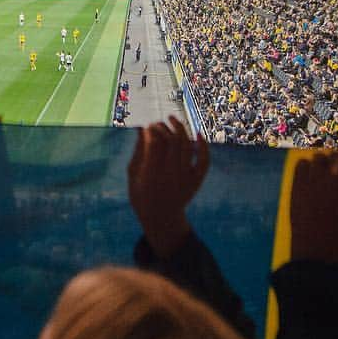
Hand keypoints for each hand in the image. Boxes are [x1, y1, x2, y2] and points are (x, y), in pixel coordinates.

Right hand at [128, 116, 209, 257]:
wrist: (161, 218)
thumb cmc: (142, 194)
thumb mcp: (133, 174)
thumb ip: (138, 151)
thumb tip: (142, 128)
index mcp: (150, 175)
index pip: (155, 143)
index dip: (152, 130)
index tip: (147, 127)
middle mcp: (170, 176)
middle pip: (172, 141)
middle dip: (164, 127)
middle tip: (157, 123)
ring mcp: (185, 178)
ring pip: (187, 146)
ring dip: (181, 129)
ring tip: (173, 120)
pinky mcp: (196, 181)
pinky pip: (204, 161)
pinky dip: (203, 146)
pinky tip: (198, 133)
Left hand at [289, 139, 337, 269]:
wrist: (321, 244)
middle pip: (336, 153)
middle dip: (335, 164)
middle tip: (332, 183)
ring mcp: (319, 174)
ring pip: (318, 157)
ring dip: (320, 167)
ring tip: (320, 187)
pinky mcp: (300, 179)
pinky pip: (302, 162)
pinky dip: (305, 170)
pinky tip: (308, 186)